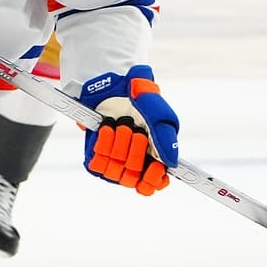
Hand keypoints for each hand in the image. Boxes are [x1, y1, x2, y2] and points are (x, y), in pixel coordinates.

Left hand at [78, 65, 178, 195]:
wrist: (114, 82)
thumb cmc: (140, 98)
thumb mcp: (160, 115)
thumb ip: (167, 140)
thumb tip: (172, 164)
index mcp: (153, 157)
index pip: (153, 184)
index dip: (153, 180)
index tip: (154, 166)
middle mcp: (132, 161)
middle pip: (133, 179)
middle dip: (136, 153)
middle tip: (137, 132)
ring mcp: (112, 159)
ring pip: (115, 173)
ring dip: (119, 147)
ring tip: (121, 126)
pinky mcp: (95, 153)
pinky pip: (97, 164)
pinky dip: (103, 145)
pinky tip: (107, 128)